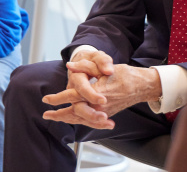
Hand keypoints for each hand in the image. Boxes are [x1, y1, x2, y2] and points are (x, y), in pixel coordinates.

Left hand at [42, 64, 161, 129]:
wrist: (140, 86)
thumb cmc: (123, 75)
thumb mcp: (104, 67)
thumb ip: (86, 66)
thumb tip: (70, 66)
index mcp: (97, 93)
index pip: (73, 96)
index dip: (58, 98)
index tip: (46, 99)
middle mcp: (99, 106)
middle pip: (74, 113)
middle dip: (59, 114)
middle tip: (46, 114)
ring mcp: (103, 113)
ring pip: (81, 119)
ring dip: (66, 119)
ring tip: (54, 118)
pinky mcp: (106, 115)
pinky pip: (89, 121)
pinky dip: (78, 120)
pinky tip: (71, 118)